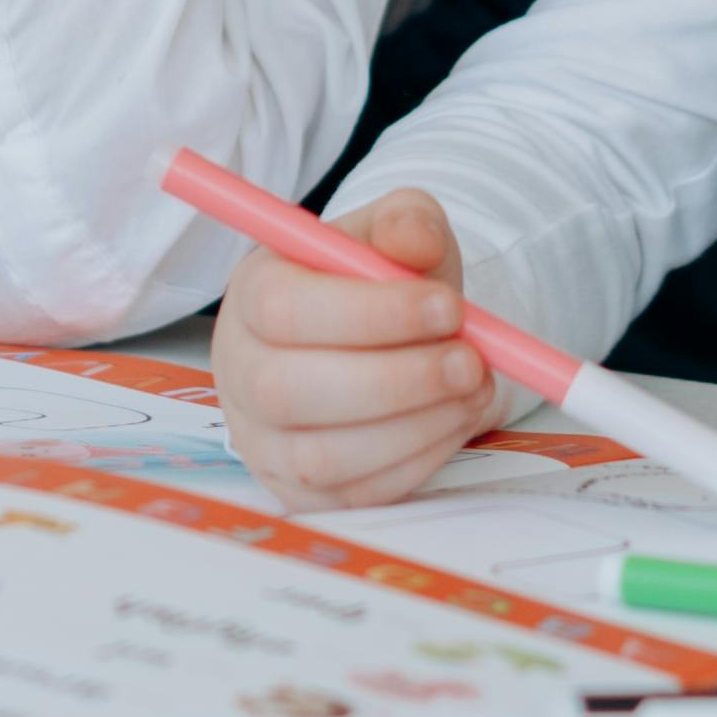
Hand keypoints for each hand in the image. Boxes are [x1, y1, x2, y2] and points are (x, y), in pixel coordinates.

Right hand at [209, 187, 497, 509]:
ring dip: (415, 426)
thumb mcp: (395, 233)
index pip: (285, 311)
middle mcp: (241, 371)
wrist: (379, 339)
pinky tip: (456, 418)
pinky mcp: (302, 492)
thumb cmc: (378, 283)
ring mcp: (265, 441)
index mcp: (253, 293)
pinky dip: (419, 460)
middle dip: (395, 381)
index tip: (450, 308)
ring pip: (325, 456)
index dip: (370, 314)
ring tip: (475, 387)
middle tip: (470, 361)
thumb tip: (413, 241)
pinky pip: (358, 493)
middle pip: (288, 392)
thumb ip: (406, 223)